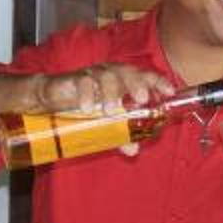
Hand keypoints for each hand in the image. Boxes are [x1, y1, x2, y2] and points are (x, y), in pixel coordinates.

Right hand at [37, 62, 177, 152]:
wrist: (53, 99)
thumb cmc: (88, 106)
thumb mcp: (106, 123)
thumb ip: (121, 135)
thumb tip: (133, 150)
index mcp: (126, 82)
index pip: (146, 77)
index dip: (158, 82)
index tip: (169, 91)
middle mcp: (113, 74)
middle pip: (129, 72)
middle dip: (137, 84)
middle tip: (141, 100)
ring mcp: (94, 74)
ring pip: (107, 76)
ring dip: (111, 93)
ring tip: (110, 111)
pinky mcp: (76, 78)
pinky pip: (83, 82)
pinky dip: (86, 94)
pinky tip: (87, 108)